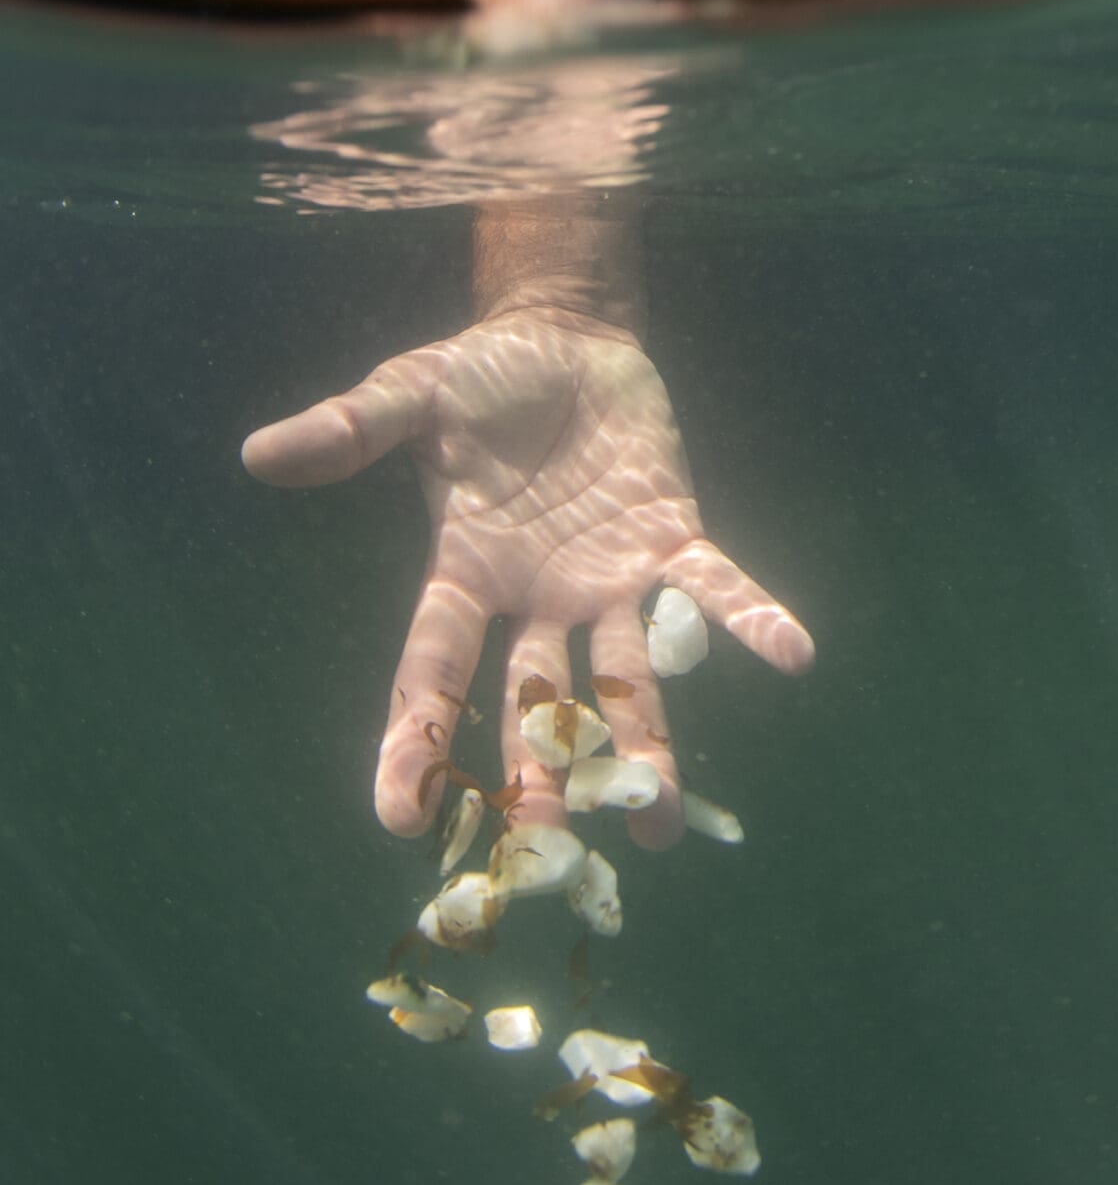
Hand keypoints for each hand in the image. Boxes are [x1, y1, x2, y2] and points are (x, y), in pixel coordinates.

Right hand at [242, 309, 813, 848]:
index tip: (398, 821)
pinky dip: (750, 618)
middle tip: (553, 851)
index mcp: (464, 575)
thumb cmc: (477, 377)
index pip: (430, 674)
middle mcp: (538, 598)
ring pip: (627, 674)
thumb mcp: (408, 396)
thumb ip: (348, 430)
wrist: (561, 334)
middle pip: (535, 701)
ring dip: (647, 741)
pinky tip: (791, 653)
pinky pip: (713, 586)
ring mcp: (608, 577)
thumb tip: (258, 455)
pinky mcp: (668, 536)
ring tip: (661, 818)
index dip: (413, 744)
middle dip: (543, 772)